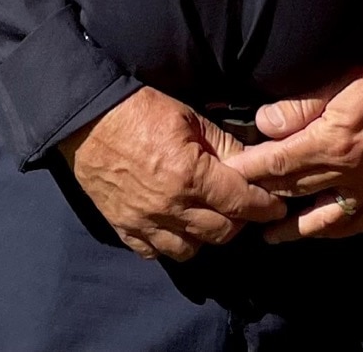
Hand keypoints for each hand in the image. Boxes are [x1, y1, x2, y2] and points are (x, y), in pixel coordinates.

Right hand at [61, 87, 287, 260]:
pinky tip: (176, 227)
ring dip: (206, 236)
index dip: (264, 205)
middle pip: (221, 232)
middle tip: (244, 206)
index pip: (241, 203)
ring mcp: (145, 222)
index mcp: (190, 176)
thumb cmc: (140, 109)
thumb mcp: (190, 116)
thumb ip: (224, 144)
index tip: (276, 204)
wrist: (87, 118)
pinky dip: (170, 244)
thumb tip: (254, 161)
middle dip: (239, 221)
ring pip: (191, 250)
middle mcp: (170, 207)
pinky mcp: (124, 228)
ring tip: (210, 217)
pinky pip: (155, 253)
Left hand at [224, 68, 362, 241]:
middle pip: (294, 191)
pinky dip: (334, 231)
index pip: (278, 163)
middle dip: (262, 198)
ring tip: (268, 236)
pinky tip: (319, 232)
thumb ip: (298, 106)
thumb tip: (263, 125)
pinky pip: (355, 224)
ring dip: (292, 229)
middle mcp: (346, 175)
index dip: (249, 171)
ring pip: (320, 219)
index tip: (226, 177)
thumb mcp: (336, 82)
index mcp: (331, 144)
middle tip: (236, 206)